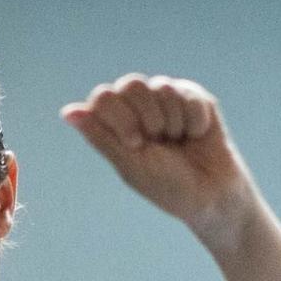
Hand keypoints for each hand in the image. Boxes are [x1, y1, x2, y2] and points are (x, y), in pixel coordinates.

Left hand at [62, 75, 256, 242]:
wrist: (213, 197)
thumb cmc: (168, 187)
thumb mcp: (131, 166)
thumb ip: (101, 137)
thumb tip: (67, 112)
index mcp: (116, 123)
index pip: (104, 97)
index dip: (121, 118)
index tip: (136, 144)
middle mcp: (138, 106)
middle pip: (131, 84)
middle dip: (148, 118)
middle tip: (160, 142)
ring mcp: (166, 99)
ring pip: (162, 87)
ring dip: (173, 122)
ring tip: (179, 142)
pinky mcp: (194, 97)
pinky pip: (188, 94)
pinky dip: (194, 121)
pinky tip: (196, 136)